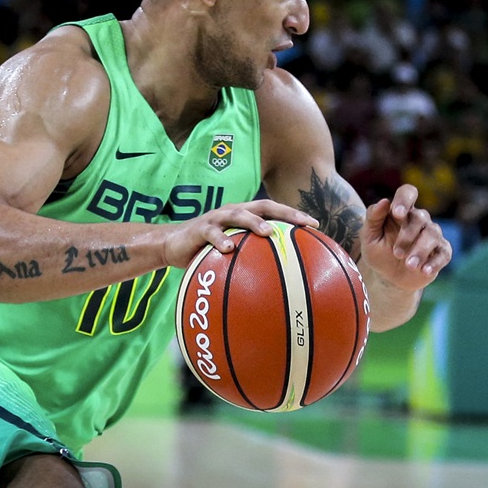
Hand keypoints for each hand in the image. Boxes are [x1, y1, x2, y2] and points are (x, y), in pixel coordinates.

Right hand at [163, 199, 317, 267]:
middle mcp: (234, 212)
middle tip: (301, 223)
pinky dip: (220, 240)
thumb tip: (280, 281)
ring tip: (269, 232)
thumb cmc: (208, 251)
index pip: (274, 210)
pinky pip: (211, 233)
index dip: (294, 215)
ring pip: (238, 215)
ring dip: (254, 222)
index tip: (316, 225)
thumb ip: (253, 258)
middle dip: (284, 213)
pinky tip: (229, 250)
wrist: (172, 244)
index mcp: (245, 215)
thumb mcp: (233, 252)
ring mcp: (216, 218)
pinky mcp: (199, 229)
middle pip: (263, 206)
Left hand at [360, 184, 451, 290]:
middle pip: (420, 217)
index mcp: (401, 211)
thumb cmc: (378, 252)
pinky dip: (434, 262)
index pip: (407, 193)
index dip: (404, 199)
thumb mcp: (369, 237)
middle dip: (407, 235)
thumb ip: (373, 217)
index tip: (397, 213)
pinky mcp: (441, 252)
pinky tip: (424, 271)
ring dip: (420, 250)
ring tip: (409, 265)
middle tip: (397, 254)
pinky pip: (444, 253)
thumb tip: (383, 201)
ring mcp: (432, 235)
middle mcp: (419, 219)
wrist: (389, 277)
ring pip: (433, 234)